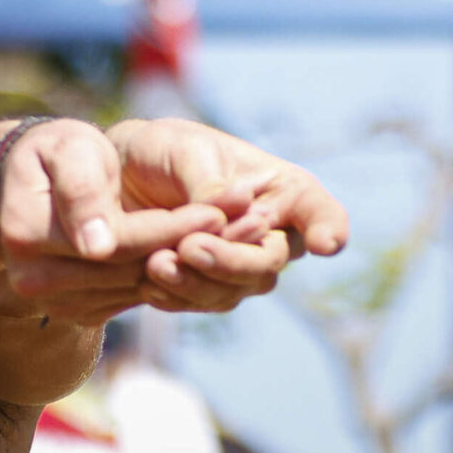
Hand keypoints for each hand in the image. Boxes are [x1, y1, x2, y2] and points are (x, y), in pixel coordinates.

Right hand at [0, 119, 226, 325]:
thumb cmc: (59, 152)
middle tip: (253, 221)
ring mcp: (59, 302)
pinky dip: (181, 273)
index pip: (117, 242)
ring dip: (199, 263)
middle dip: (197, 245)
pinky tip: (217, 249)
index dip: (172, 227)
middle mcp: (34, 280)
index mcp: (26, 236)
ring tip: (248, 231)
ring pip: (143, 285)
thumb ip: (83, 193)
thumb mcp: (70, 152)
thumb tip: (97, 247)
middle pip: (134, 269)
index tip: (221, 210)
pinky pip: (139, 294)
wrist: (43, 180)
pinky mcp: (84, 309)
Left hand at [105, 118, 349, 312]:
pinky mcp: (210, 288)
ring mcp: (242, 265)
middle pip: (269, 261)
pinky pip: (203, 302)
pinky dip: (178, 296)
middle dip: (232, 260)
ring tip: (157, 264)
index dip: (329, 229)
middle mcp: (272, 234)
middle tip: (189, 247)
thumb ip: (208, 181)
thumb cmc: (166, 151)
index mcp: (282, 190)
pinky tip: (150, 285)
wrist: (123, 177)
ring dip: (198, 282)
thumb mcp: (185, 149)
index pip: (320, 213)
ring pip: (237, 289)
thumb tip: (231, 209)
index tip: (324, 243)